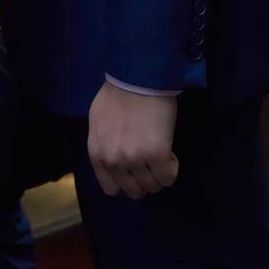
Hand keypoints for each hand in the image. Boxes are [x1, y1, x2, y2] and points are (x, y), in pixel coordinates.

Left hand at [88, 81, 178, 198]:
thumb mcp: (97, 121)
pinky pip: (168, 177)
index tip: (135, 172)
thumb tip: (112, 159)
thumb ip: (102, 143)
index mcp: (97, 152)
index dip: (126, 182)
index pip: (111, 188)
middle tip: (151, 163)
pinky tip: (169, 153)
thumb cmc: (117, 93)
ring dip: (159, 174)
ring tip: (160, 154)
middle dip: (144, 180)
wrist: (137, 77)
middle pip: (134, 191)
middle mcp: (114, 160)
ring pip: (152, 186)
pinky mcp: (157, 155)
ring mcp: (135, 159)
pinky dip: (171, 169)